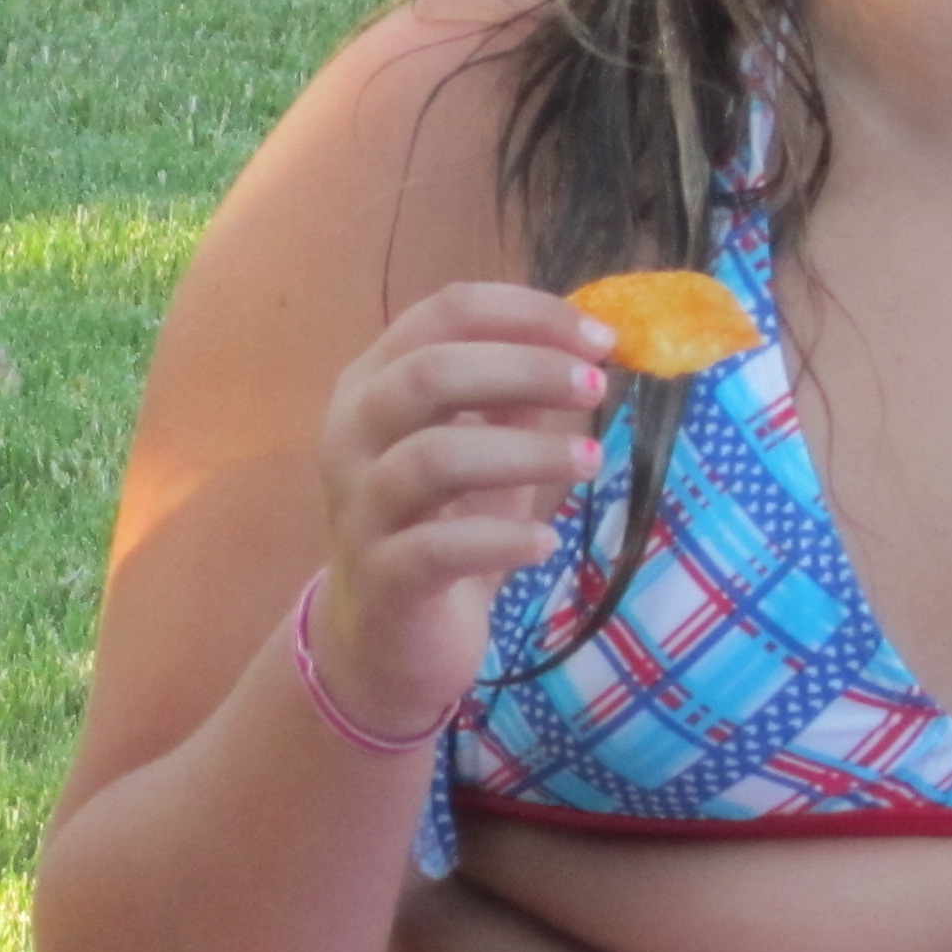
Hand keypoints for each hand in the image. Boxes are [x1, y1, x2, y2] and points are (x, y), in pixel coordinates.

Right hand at [310, 279, 615, 741]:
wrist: (388, 638)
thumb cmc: (441, 524)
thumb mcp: (481, 446)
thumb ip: (516, 394)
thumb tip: (585, 344)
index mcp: (373, 382)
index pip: (444, 313)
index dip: (527, 315)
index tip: (600, 338)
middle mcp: (351, 434)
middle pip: (429, 373)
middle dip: (526, 369)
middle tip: (596, 388)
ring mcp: (359, 507)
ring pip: (432, 458)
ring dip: (525, 453)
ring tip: (591, 465)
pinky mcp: (381, 577)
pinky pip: (438, 549)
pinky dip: (501, 540)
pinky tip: (545, 544)